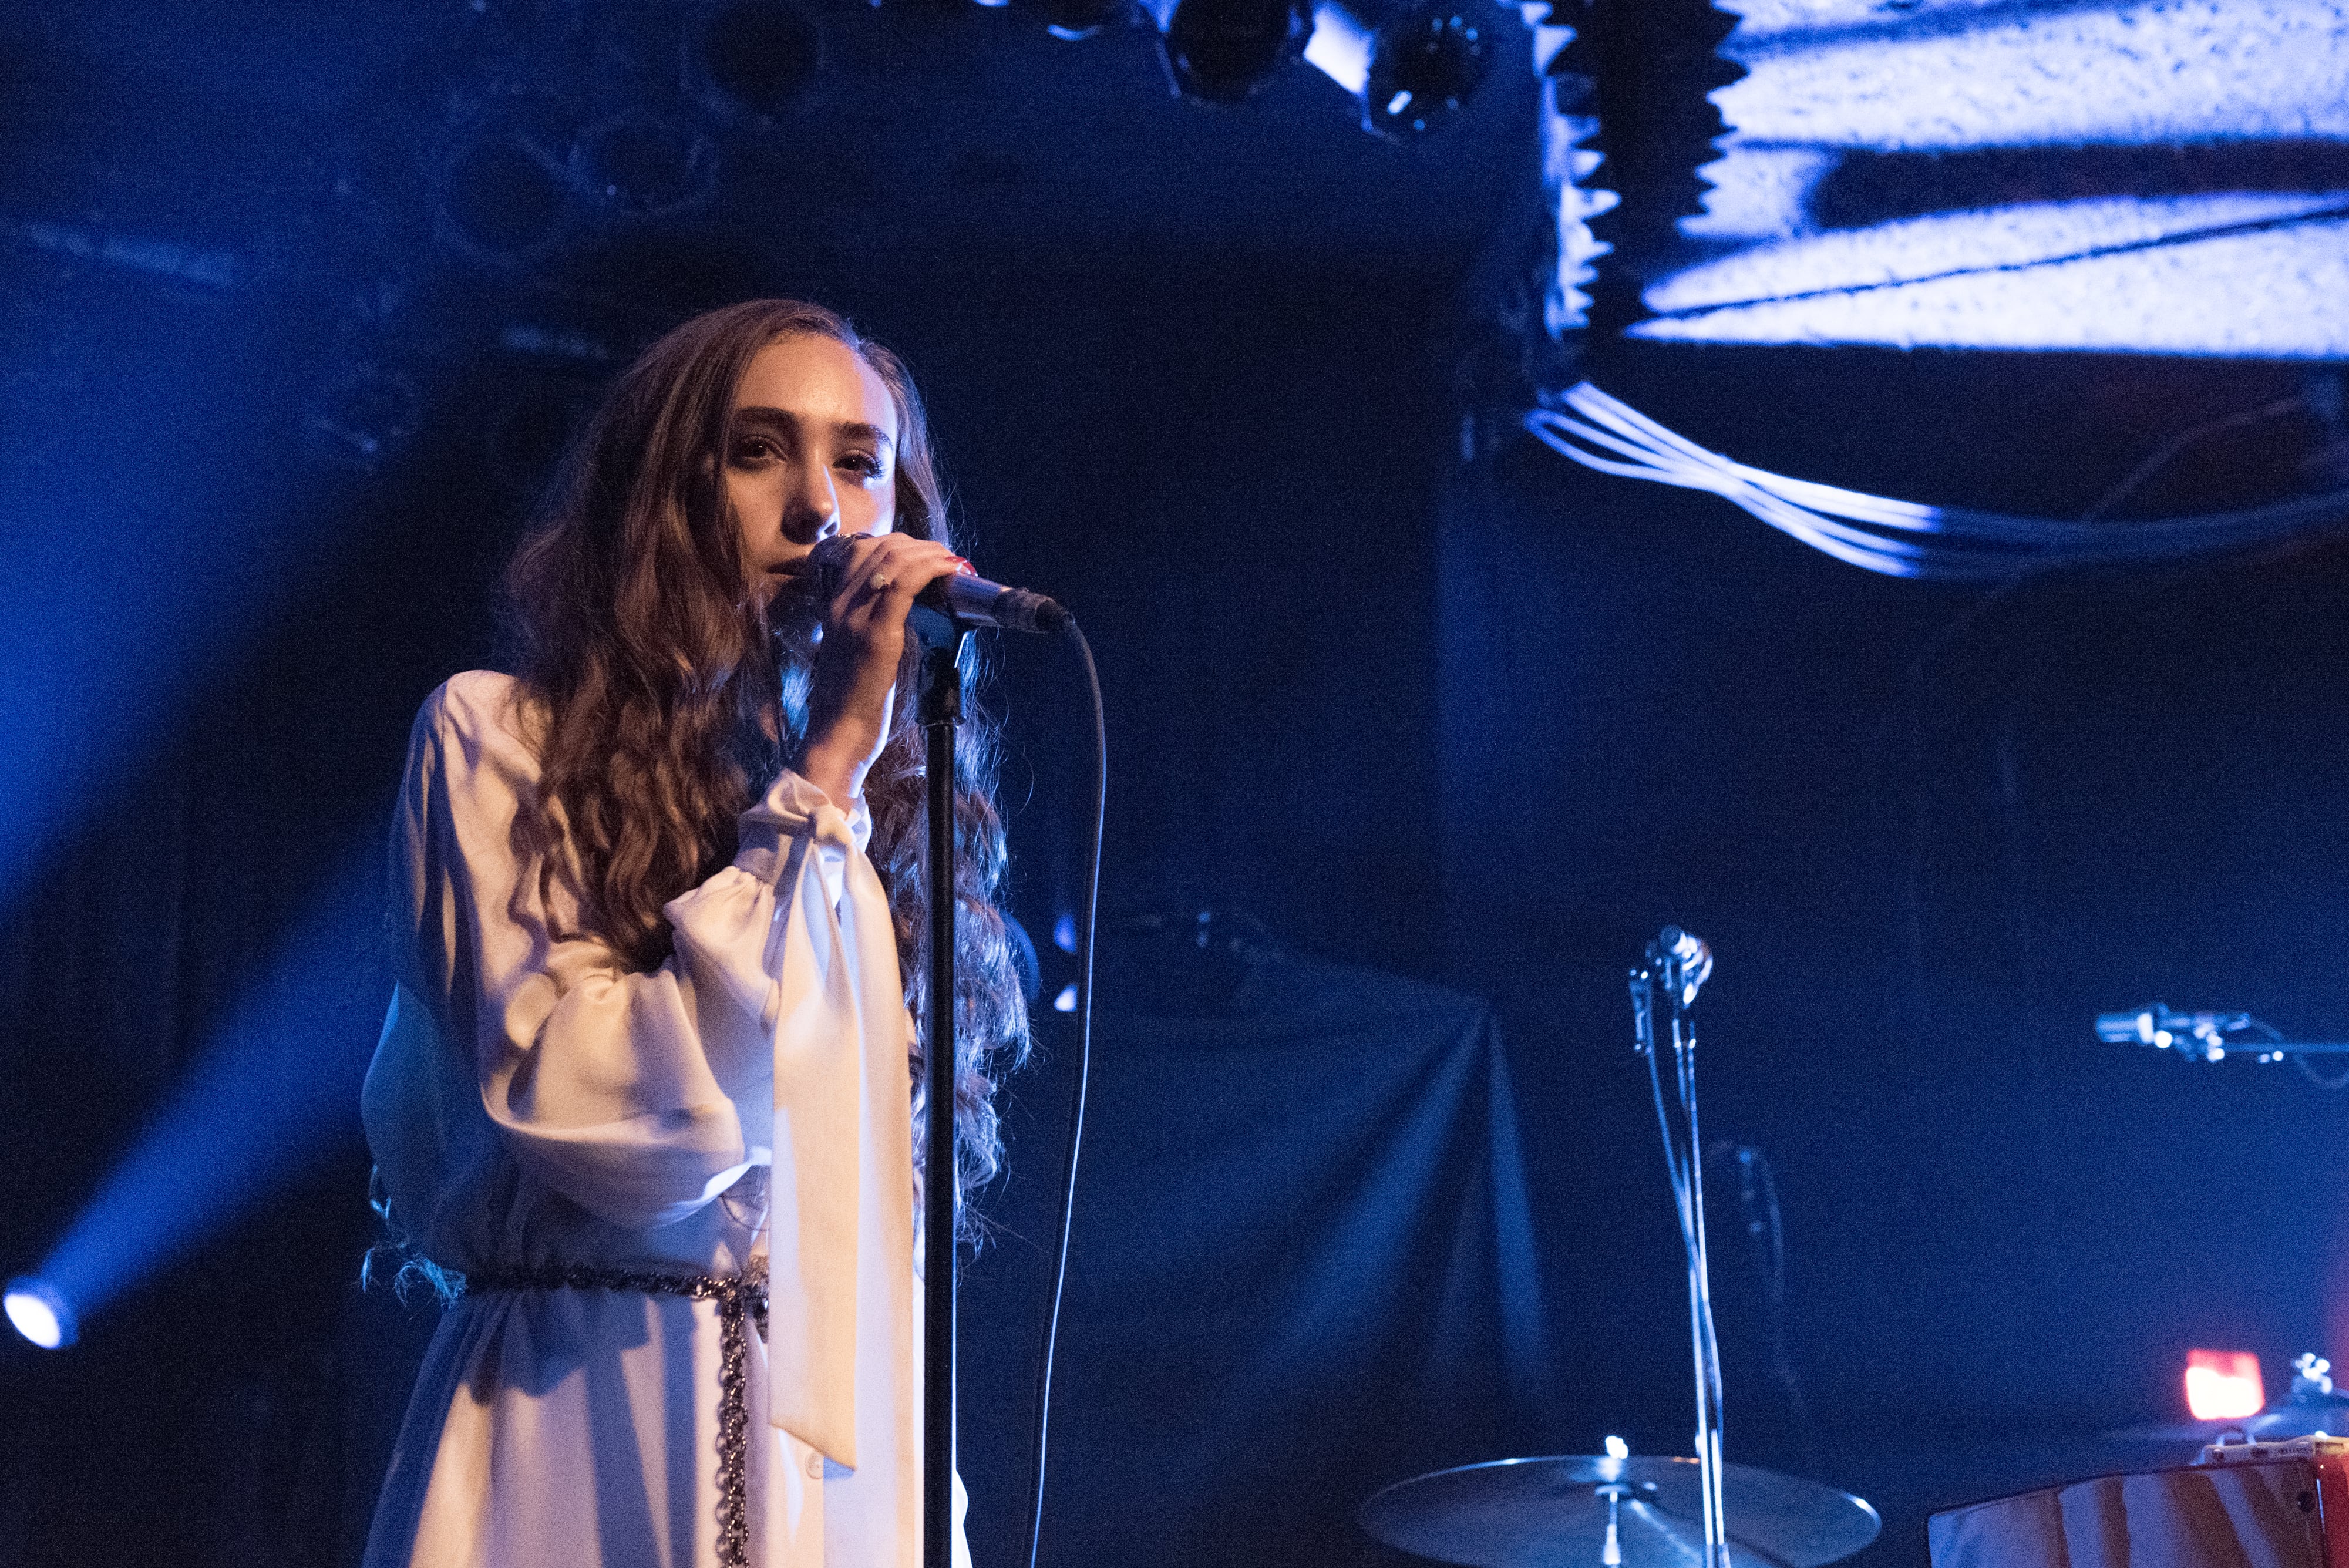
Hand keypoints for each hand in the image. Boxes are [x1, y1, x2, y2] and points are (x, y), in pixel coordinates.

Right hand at [796, 532, 966, 805]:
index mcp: (832, 607)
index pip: (858, 550)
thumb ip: (870, 625)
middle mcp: (839, 605)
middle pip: (878, 548)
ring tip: (952, 562)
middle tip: (944, 557)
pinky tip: (951, 572)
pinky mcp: (876, 635)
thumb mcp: (854, 652)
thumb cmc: (851, 702)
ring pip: (893, 559)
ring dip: (931, 554)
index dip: (895, 542)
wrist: (837, 735)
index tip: (923, 553)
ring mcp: (854, 618)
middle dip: (918, 545)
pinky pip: (905, 584)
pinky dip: (933, 570)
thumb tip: (902, 611)